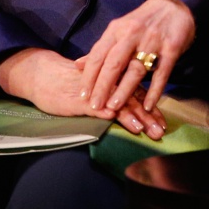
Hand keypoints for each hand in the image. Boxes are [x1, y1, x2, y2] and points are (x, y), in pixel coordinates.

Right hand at [0, 48, 166, 139]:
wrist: (45, 76)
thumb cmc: (74, 84)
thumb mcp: (99, 87)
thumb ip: (117, 93)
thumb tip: (139, 106)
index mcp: (114, 80)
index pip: (138, 94)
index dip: (151, 109)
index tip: (164, 124)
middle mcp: (107, 84)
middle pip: (131, 100)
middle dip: (147, 117)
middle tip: (160, 132)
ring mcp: (94, 92)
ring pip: (115, 103)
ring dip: (130, 117)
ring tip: (143, 130)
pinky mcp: (79, 99)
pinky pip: (93, 105)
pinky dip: (103, 110)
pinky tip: (112, 117)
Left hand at [76, 0, 194, 113]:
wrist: (172, 7)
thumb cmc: (141, 23)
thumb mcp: (118, 30)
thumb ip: (101, 49)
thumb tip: (77, 65)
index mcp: (116, 30)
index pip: (98, 54)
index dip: (89, 75)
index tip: (82, 95)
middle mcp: (132, 34)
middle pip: (114, 63)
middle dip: (102, 86)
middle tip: (94, 106)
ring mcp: (152, 41)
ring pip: (135, 69)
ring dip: (124, 90)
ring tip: (114, 107)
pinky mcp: (171, 48)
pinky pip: (162, 73)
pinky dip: (154, 90)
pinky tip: (147, 105)